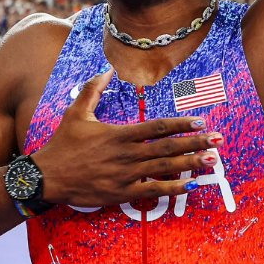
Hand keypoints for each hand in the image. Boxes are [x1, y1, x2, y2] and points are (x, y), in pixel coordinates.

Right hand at [33, 69, 222, 206]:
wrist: (46, 177)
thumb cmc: (62, 145)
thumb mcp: (76, 113)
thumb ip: (93, 90)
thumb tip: (107, 69)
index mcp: (119, 134)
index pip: (157, 127)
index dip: (180, 124)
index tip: (200, 121)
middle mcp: (127, 154)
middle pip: (167, 147)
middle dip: (195, 143)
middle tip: (218, 140)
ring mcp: (125, 175)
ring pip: (164, 168)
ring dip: (190, 164)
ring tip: (212, 161)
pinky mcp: (121, 193)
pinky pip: (152, 191)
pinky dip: (172, 188)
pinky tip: (191, 185)